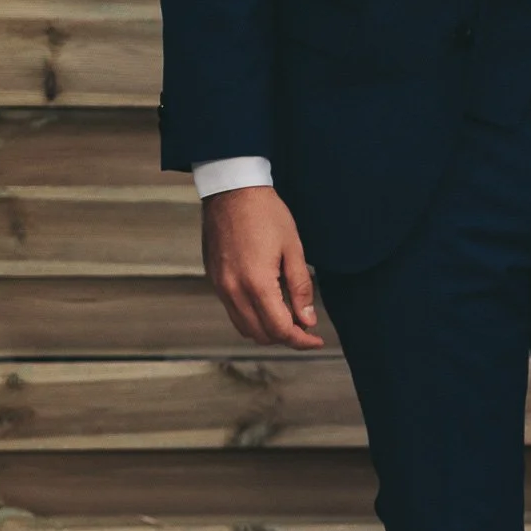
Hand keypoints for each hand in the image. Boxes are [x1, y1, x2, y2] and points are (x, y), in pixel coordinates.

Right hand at [202, 186, 323, 348]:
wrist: (231, 189)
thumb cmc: (265, 214)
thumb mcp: (294, 249)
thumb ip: (301, 289)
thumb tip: (307, 321)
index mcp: (256, 283)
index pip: (280, 329)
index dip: (302, 341)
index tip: (317, 340)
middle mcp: (233, 289)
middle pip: (261, 334)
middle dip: (286, 338)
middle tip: (306, 328)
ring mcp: (220, 285)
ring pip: (244, 327)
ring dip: (268, 330)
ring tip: (289, 318)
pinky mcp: (214, 278)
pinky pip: (233, 311)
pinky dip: (252, 317)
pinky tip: (269, 305)